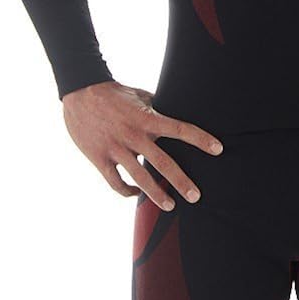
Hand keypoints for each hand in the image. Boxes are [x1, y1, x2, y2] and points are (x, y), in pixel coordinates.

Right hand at [62, 80, 223, 210]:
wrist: (80, 93)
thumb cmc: (114, 93)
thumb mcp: (140, 95)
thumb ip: (157, 107)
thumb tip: (175, 110)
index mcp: (147, 118)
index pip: (180, 129)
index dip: (200, 139)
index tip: (218, 149)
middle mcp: (134, 136)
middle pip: (162, 163)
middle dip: (181, 181)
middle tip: (196, 196)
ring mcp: (116, 149)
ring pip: (139, 178)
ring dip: (156, 195)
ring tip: (170, 206)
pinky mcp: (99, 159)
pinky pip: (115, 182)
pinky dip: (127, 191)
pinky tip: (136, 194)